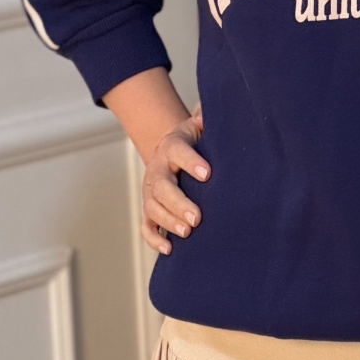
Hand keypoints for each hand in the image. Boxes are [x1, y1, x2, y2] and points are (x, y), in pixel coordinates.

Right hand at [140, 106, 208, 253]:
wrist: (171, 150)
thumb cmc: (194, 140)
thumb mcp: (200, 125)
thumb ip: (207, 119)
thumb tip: (212, 111)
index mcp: (173, 146)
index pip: (178, 151)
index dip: (191, 162)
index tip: (208, 173)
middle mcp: (158, 169)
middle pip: (162, 186)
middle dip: (179, 202)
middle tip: (197, 217)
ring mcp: (150, 191)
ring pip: (153, 207)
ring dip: (168, 221)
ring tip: (187, 232)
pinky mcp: (149, 209)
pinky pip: (146, 226)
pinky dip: (154, 238)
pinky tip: (169, 249)